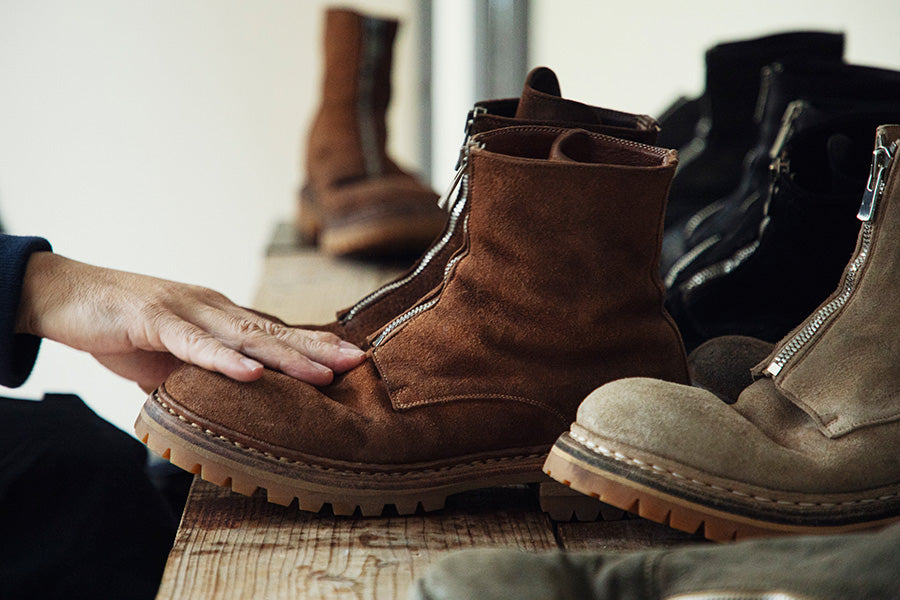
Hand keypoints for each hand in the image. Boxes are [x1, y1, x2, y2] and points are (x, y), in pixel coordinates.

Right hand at [16, 252, 365, 391]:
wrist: (66, 294)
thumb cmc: (124, 327)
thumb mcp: (174, 355)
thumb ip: (204, 373)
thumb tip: (232, 401)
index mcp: (219, 317)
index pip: (275, 332)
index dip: (315, 344)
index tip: (355, 359)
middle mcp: (212, 309)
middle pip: (272, 332)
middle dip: (318, 349)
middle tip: (358, 363)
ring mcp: (185, 312)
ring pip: (243, 337)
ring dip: (285, 357)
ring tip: (324, 374)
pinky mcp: (153, 321)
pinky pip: (192, 345)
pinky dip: (222, 360)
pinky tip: (251, 374)